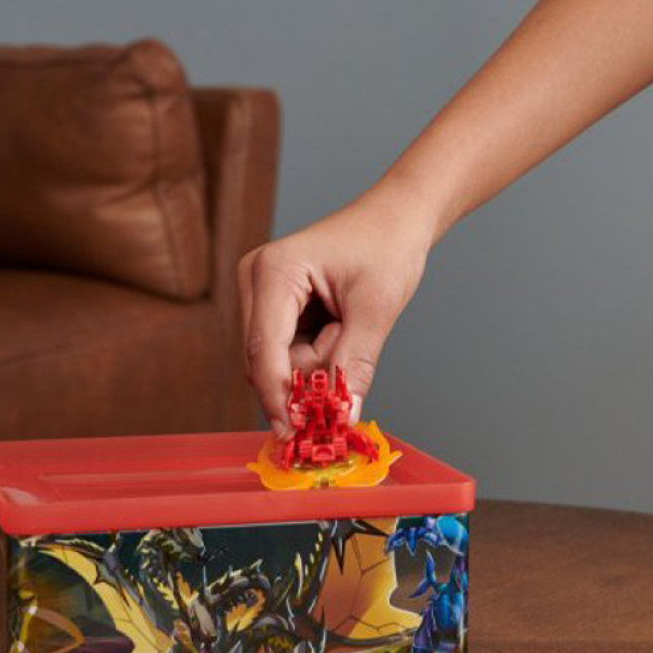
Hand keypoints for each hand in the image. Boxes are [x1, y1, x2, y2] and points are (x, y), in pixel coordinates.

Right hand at [238, 182, 433, 435]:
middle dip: (309, 373)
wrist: (396, 218)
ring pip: (278, 362)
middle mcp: (256, 280)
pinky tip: (338, 327)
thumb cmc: (387, 246)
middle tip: (350, 346)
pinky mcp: (273, 307)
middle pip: (267, 361)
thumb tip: (342, 415)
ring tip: (348, 326)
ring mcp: (261, 294)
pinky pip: (287, 353)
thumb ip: (355, 364)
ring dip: (316, 363)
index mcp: (274, 271)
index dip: (278, 397)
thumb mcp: (376, 309)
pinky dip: (316, 354)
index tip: (295, 434)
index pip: (264, 350)